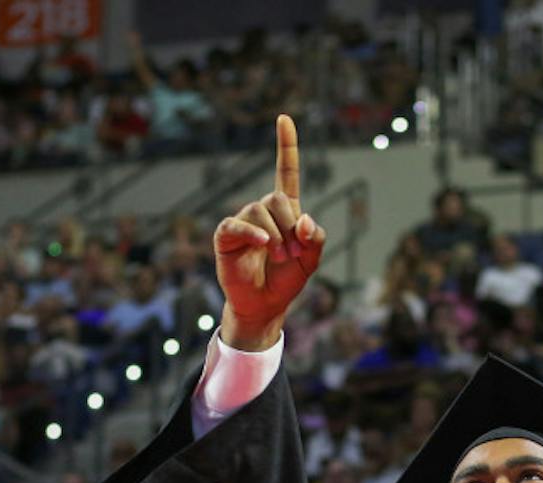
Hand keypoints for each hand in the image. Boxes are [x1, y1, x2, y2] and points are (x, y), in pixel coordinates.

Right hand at [214, 114, 325, 350]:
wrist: (265, 305)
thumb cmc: (286, 280)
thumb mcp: (312, 260)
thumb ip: (316, 238)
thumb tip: (305, 220)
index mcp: (285, 211)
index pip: (286, 172)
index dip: (286, 145)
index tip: (284, 118)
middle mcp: (262, 210)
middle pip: (278, 198)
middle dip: (292, 226)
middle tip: (294, 253)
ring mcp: (243, 220)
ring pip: (261, 210)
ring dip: (278, 237)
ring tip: (280, 258)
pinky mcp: (227, 234)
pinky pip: (239, 225)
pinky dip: (255, 234)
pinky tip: (265, 245)